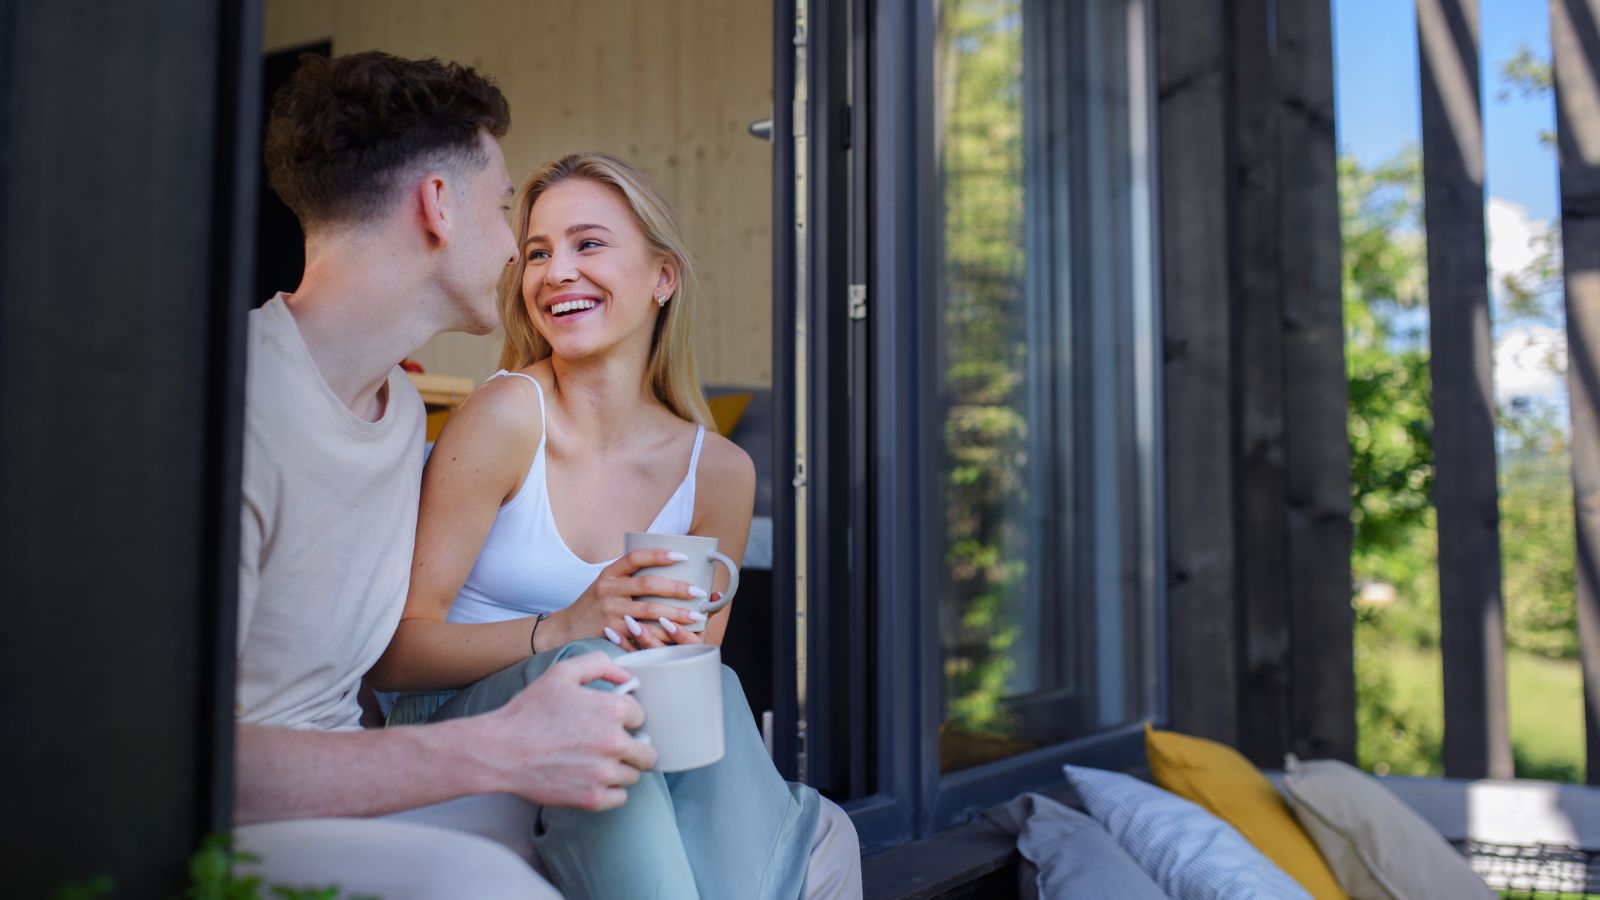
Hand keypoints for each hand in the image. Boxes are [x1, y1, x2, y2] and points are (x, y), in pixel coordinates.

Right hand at [472, 652, 655, 810]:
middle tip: (609, 745)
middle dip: (633, 746)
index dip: (625, 718)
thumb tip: (627, 678)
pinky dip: (609, 790)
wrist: (499, 750)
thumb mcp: (562, 673)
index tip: (609, 722)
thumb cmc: (529, 711)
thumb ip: (599, 664)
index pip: (641, 717)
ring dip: (620, 769)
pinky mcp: (592, 799)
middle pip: (647, 750)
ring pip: (633, 775)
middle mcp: (614, 742)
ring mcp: (604, 773)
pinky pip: (620, 797)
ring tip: (595, 761)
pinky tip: (591, 778)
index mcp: (612, 710)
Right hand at [544, 549, 707, 650]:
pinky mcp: (612, 633)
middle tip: (699, 593)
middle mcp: (608, 590)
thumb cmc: (594, 604)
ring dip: (676, 615)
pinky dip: (661, 635)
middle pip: (648, 585)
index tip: (682, 556)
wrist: (565, 629)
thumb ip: (629, 576)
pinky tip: (678, 636)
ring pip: (649, 611)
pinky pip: (642, 634)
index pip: (635, 557)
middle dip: (677, 588)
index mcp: (609, 573)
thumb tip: (666, 564)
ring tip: (696, 617)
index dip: (659, 554)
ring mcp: (610, 612)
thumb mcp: (606, 583)